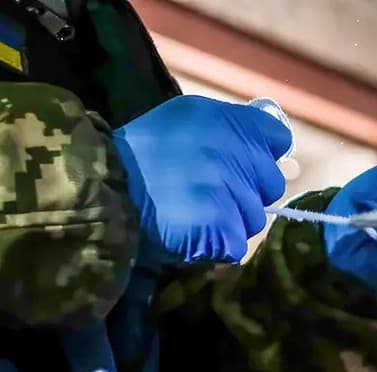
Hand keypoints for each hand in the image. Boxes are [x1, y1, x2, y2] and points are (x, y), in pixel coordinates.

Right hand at [113, 95, 292, 267]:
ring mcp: (230, 192)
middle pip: (270, 184)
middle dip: (246, 192)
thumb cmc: (141, 157)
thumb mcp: (182, 121)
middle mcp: (232, 151)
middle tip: (206, 192)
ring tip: (191, 212)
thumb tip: (270, 148)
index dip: (260, 154)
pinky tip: (189, 232)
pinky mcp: (222, 228)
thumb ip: (227, 129)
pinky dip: (216, 245)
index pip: (276, 138)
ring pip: (254, 218)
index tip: (241, 163)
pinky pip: (235, 244)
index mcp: (224, 120)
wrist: (101, 191)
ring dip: (230, 221)